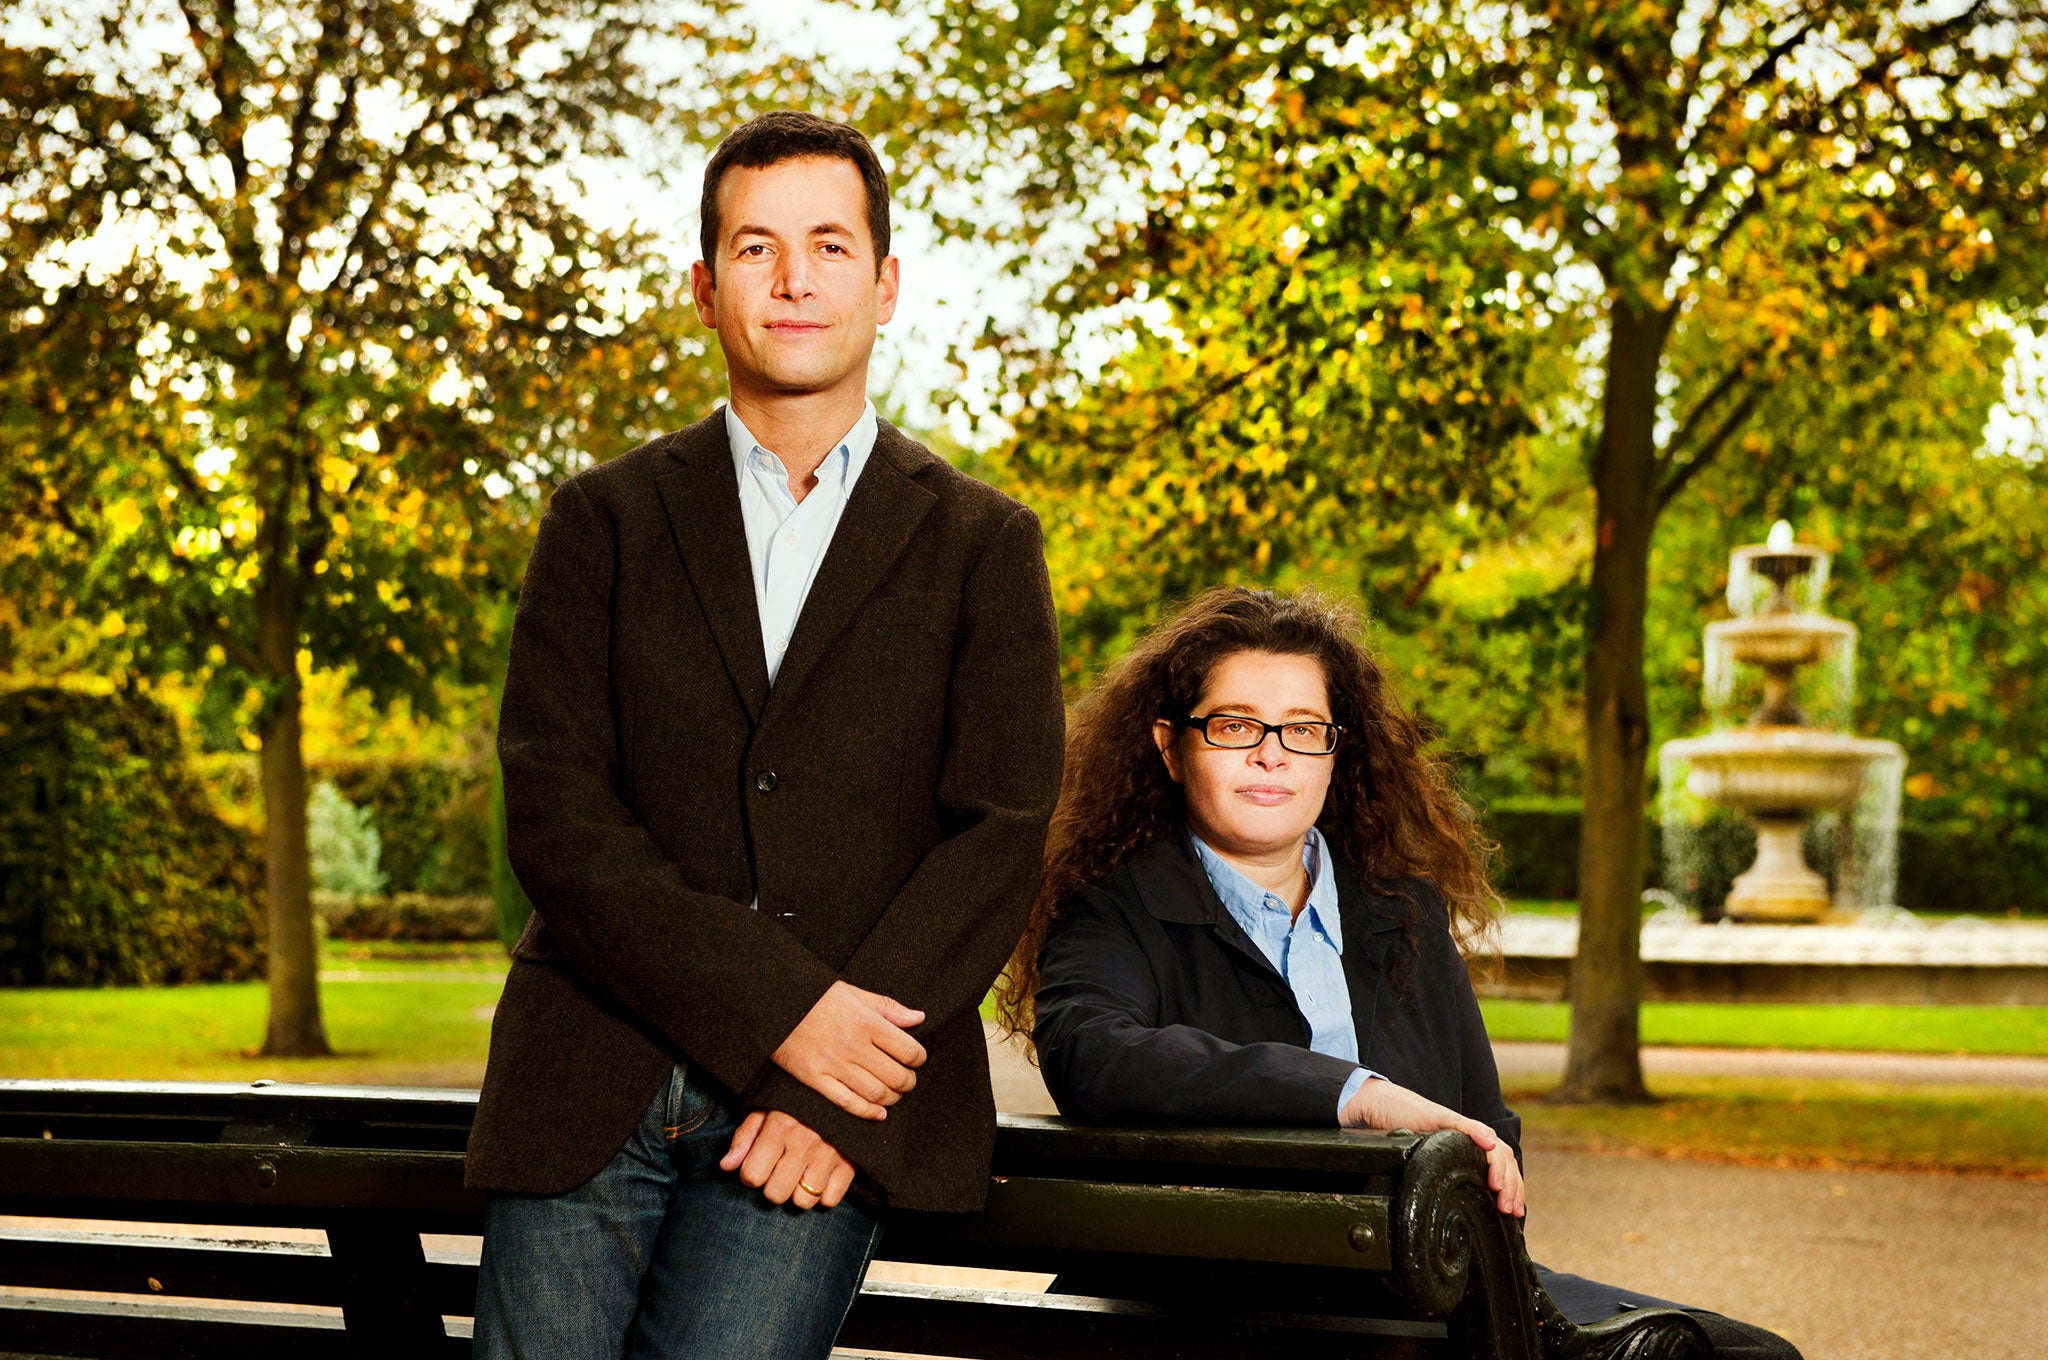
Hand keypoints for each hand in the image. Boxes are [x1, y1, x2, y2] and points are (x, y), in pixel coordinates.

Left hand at [721, 1110, 857, 1209]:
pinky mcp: (850, 1164)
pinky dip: (824, 1194)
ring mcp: (829, 1155)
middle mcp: (804, 1143)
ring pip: (803, 1201)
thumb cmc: (798, 1103)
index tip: (758, 1165)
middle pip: (775, 1194)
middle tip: (780, 1170)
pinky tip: (821, 1176)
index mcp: (780, 1127)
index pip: (752, 1176)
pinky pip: (830, 1200)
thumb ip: (744, 1137)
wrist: (846, 1086)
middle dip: (773, 1186)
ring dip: (799, 1192)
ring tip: (801, 1174)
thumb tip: (725, 1166)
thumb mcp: (766, 1110)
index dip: (750, 1174)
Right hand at [772, 981, 926, 1119]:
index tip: (915, 1060)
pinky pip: (848, 1102)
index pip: (908, 1051)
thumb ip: (888, 1008)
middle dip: (908, 1082)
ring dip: (891, 1098)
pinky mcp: (815, 1079)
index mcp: (866, 1022)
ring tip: (893, 1094)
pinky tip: (878, 1112)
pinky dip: (868, 1112)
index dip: (918, 1059)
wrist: (775, 1005)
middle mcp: (853, 1045)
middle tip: (906, 1080)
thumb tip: (919, 1018)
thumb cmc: (817, 997)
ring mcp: (833, 1064)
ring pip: (875, 1093)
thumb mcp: (854, 993)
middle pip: (896, 1076)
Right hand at [1342, 1077, 1523, 1217]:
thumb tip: (1460, 1210)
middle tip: (1508, 1209)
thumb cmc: (1408, 1137)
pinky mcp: (1440, 1117)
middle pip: (1504, 1158)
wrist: (1385, 1108)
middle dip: (1512, 1185)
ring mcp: (1457, 1126)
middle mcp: (1471, 1136)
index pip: (1504, 1167)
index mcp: (1472, 1149)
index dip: (1514, 1189)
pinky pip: (1463, 1124)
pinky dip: (1478, 1133)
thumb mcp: (1434, 1163)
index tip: (1514, 1213)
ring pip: (1491, 1144)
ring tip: (1500, 1187)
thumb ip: (1451, 1176)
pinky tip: (1488, 1144)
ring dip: (1500, 1167)